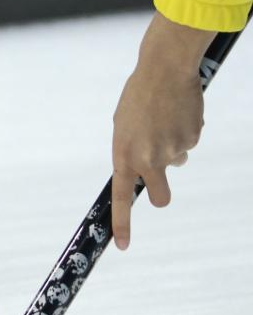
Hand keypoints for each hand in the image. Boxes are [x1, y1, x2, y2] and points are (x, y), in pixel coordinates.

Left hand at [110, 13, 214, 248]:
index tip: (123, 245)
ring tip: (164, 121)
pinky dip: (184, 132)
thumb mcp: (123, 128)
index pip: (122, 198)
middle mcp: (148, 158)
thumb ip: (132, 154)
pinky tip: (178, 113)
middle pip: (161, 197)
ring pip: (176, 162)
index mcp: (124, 156)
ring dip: (172, 148)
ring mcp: (173, 150)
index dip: (123, 224)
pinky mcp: (193, 138)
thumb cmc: (138, 98)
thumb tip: (149, 172)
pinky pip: (188, 143)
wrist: (165, 69)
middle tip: (160, 174)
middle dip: (162, 193)